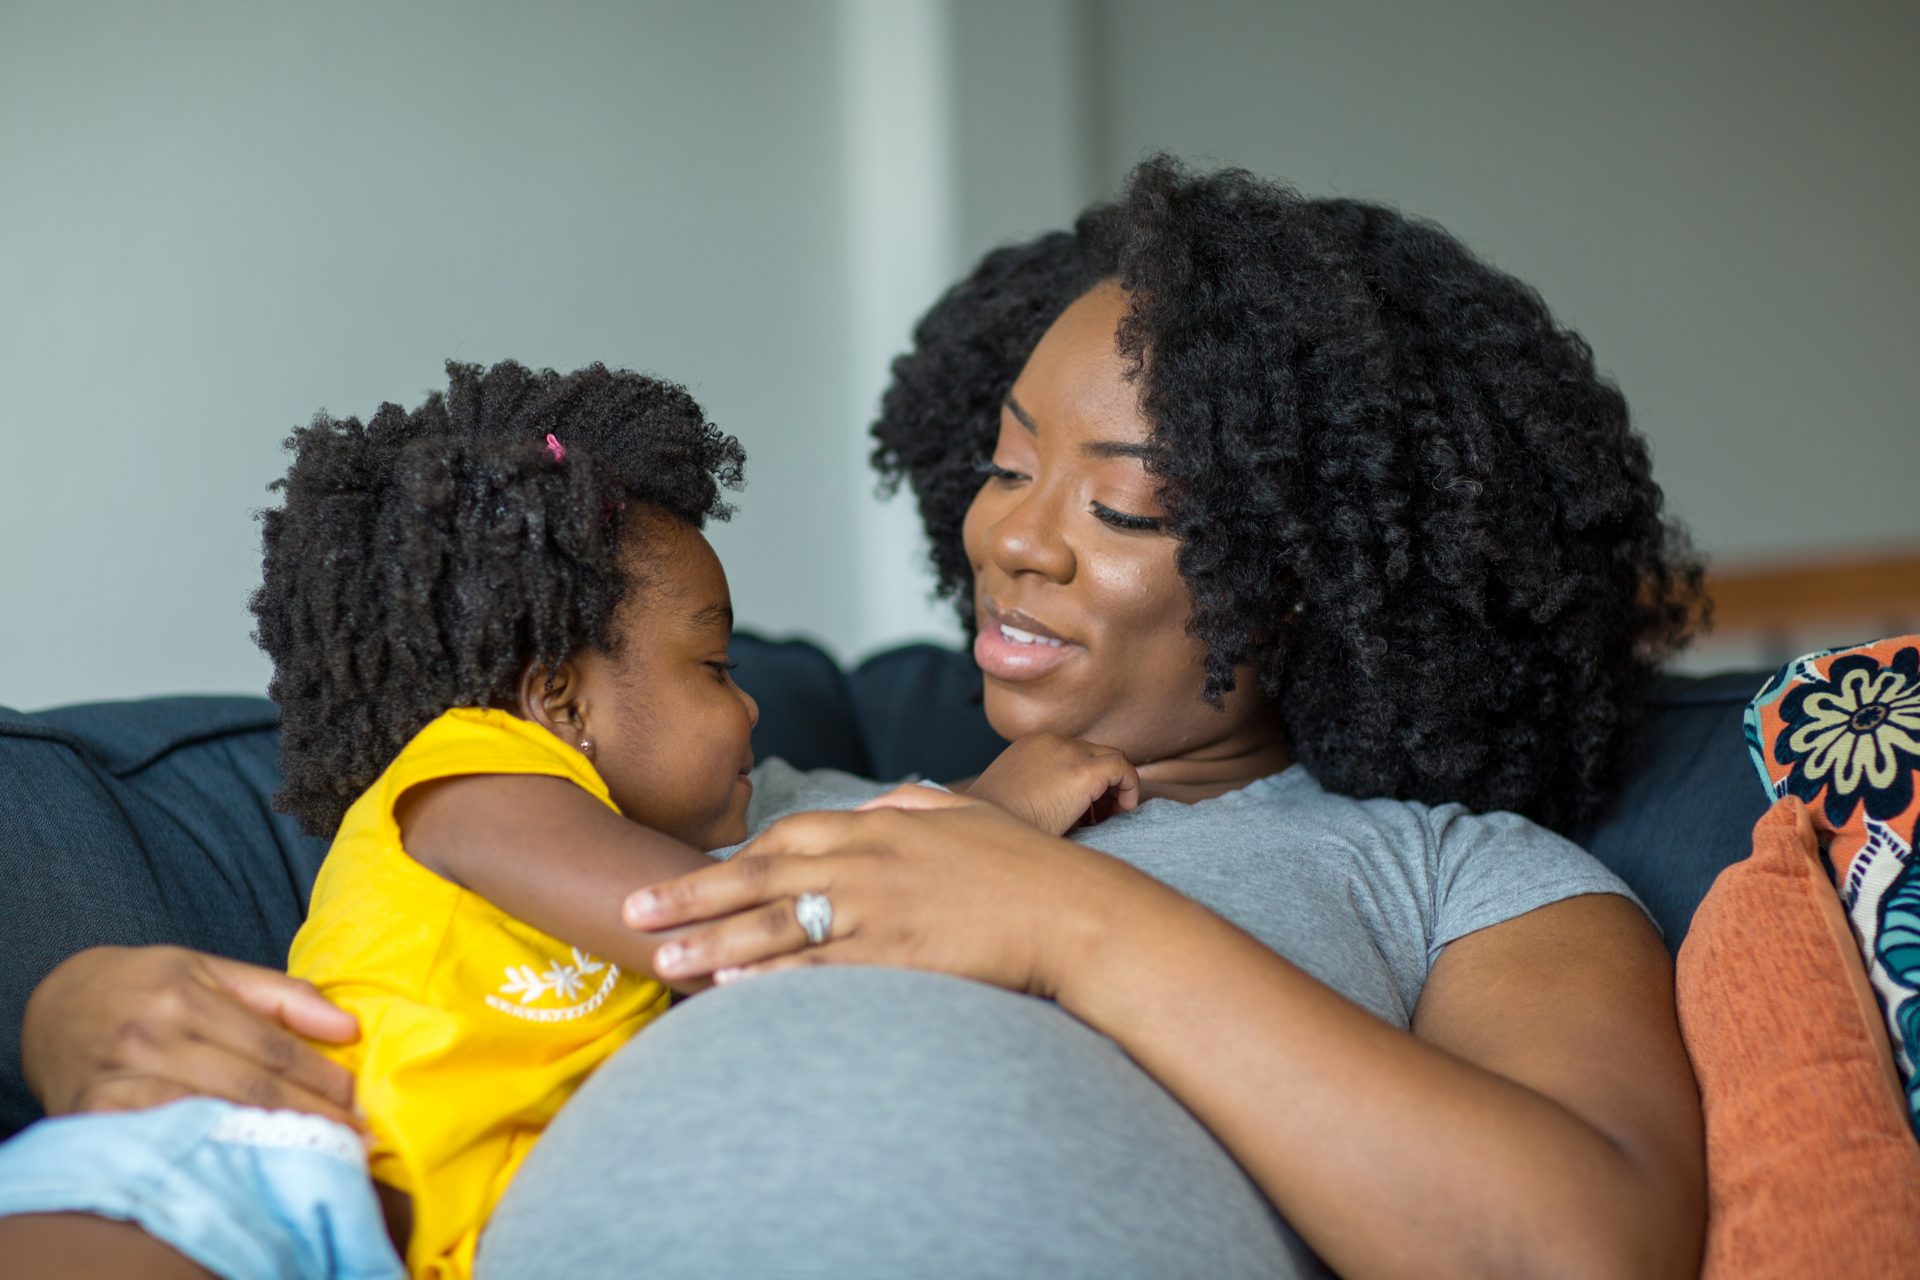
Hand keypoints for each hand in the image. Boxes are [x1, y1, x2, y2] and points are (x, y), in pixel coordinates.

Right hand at [21, 946, 362, 1129]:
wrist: (55, 1006)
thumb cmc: (145, 986)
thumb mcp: (209, 970)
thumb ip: (281, 995)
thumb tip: (348, 1027)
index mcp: (186, 996)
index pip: (271, 1047)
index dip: (320, 1077)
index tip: (356, 1100)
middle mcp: (153, 1035)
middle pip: (249, 1086)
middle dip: (308, 1115)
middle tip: (349, 1136)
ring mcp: (120, 1076)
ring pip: (210, 1115)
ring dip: (267, 1139)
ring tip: (312, 1153)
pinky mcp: (94, 1112)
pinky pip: (163, 1137)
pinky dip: (208, 1150)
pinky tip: (246, 1161)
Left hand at [622, 792, 1162, 995]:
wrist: (1076, 914)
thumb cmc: (1028, 868)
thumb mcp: (966, 816)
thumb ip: (914, 806)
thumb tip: (882, 802)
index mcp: (882, 825)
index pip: (789, 834)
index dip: (735, 858)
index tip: (695, 875)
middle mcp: (868, 860)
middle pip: (760, 876)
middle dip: (691, 895)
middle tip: (633, 912)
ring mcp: (878, 908)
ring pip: (776, 923)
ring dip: (711, 941)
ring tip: (660, 958)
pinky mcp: (894, 956)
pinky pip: (818, 966)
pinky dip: (769, 975)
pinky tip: (730, 986)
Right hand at [964, 732, 1140, 833]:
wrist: (988, 834)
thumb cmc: (997, 828)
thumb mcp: (1012, 798)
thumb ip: (1036, 791)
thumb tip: (1060, 808)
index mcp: (1028, 747)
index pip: (1070, 753)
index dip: (1082, 780)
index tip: (1082, 809)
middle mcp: (1049, 742)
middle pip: (1091, 753)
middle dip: (1100, 783)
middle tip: (1097, 815)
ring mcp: (1067, 753)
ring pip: (1109, 758)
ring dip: (1115, 786)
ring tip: (1110, 815)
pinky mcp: (1084, 771)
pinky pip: (1122, 768)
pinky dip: (1129, 786)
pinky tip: (1124, 809)